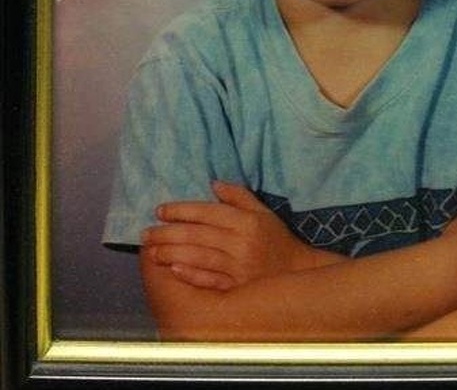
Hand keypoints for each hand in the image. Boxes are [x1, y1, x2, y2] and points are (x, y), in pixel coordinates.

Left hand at [142, 182, 323, 290]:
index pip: (208, 212)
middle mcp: (240, 242)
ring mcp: (238, 267)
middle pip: (198, 235)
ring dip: (172, 253)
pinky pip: (209, 280)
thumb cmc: (275, 238)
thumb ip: (238, 196)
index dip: (181, 210)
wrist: (295, 272)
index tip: (160, 210)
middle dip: (168, 233)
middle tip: (146, 233)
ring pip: (199, 257)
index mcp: (246, 221)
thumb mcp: (262, 211)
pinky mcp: (236, 288)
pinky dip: (190, 275)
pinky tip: (173, 269)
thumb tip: (212, 184)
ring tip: (152, 252)